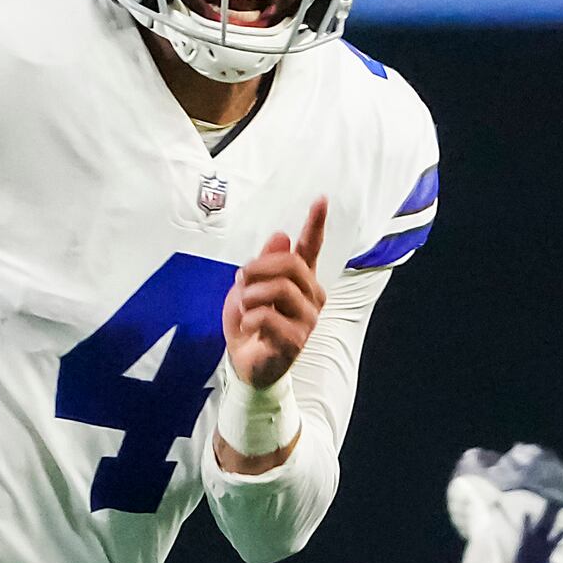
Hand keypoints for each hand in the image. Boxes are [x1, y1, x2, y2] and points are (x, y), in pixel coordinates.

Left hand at [222, 197, 326, 388]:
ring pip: (281, 289)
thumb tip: (281, 236)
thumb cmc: (250, 323)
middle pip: (290, 265)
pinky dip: (249, 317)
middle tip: (242, 280)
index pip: (311, 247)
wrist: (245, 363)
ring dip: (251, 295)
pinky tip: (248, 325)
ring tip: (244, 307)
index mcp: (300, 280)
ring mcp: (306, 320)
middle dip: (258, 268)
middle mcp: (310, 297)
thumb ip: (264, 263)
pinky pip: (269, 317)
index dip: (315, 223)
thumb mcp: (248, 287)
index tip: (320, 199)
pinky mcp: (296, 341)